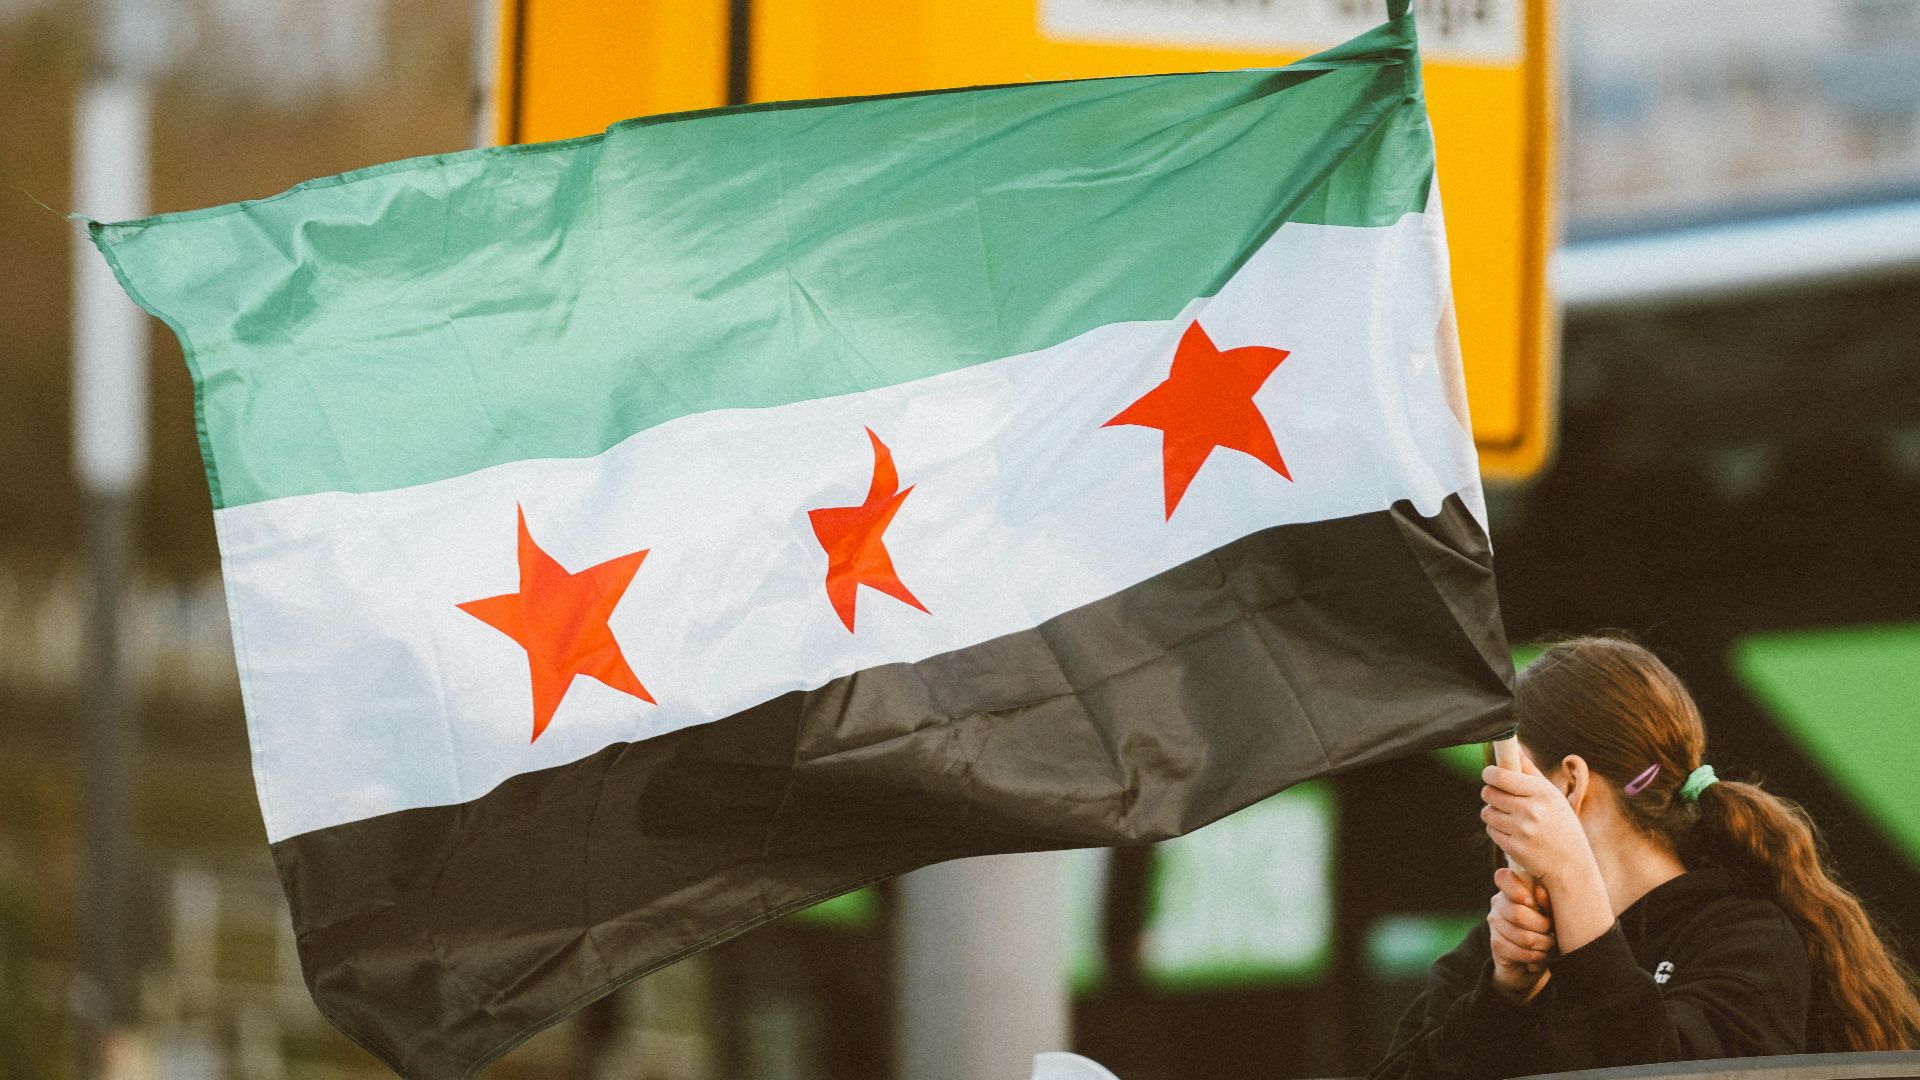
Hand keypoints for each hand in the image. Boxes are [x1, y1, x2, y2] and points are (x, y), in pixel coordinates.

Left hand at [1480, 757, 1596, 886]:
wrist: (1572, 864)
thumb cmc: (1561, 823)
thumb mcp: (1551, 794)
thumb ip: (1529, 770)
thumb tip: (1513, 744)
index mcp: (1541, 792)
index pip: (1500, 775)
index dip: (1490, 773)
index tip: (1490, 774)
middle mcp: (1531, 810)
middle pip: (1488, 793)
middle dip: (1491, 794)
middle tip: (1503, 798)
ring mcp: (1521, 830)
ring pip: (1487, 812)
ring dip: (1494, 814)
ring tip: (1512, 818)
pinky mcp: (1513, 848)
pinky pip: (1491, 831)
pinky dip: (1498, 831)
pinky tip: (1515, 834)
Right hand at [1488, 867, 1553, 1000]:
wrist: (1530, 961)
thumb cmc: (1545, 929)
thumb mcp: (1550, 912)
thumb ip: (1546, 901)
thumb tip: (1541, 892)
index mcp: (1511, 889)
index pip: (1503, 877)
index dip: (1518, 890)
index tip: (1533, 903)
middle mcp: (1498, 904)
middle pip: (1519, 914)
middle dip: (1543, 927)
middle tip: (1550, 932)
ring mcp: (1494, 924)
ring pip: (1524, 937)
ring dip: (1544, 945)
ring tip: (1548, 945)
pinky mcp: (1496, 945)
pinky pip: (1521, 952)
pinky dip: (1537, 956)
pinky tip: (1540, 955)